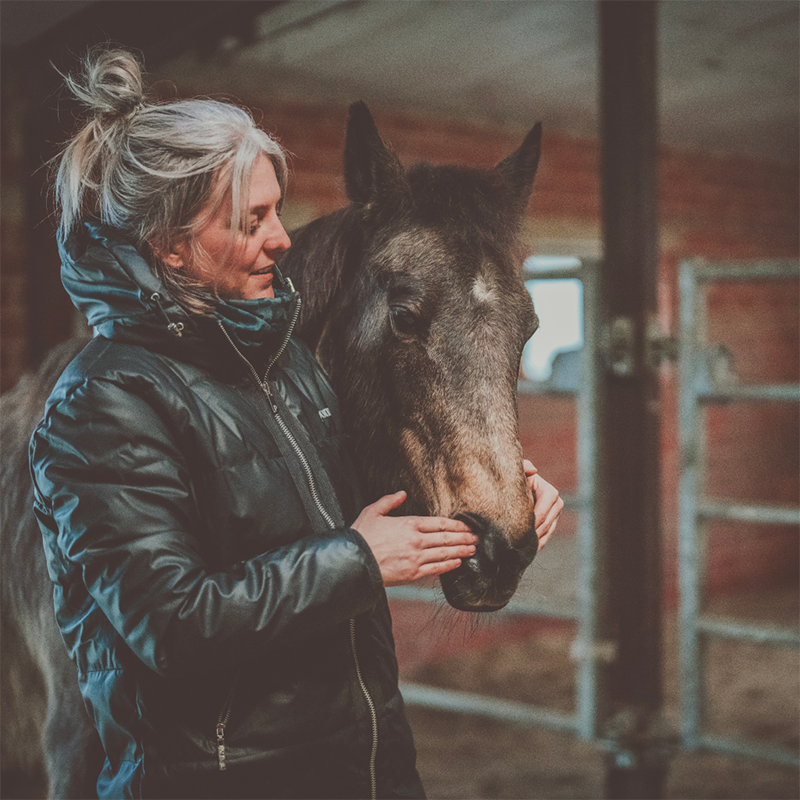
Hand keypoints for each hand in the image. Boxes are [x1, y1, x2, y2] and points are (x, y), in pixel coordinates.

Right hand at [351, 491, 476, 586]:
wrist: (353, 562)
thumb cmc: (361, 536)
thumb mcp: (372, 511)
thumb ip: (389, 501)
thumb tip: (402, 493)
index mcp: (409, 524)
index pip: (439, 523)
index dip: (456, 525)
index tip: (467, 526)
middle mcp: (416, 541)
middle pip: (446, 538)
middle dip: (464, 538)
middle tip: (476, 538)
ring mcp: (416, 558)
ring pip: (444, 553)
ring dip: (461, 551)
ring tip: (473, 549)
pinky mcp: (412, 574)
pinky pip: (436, 569)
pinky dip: (449, 565)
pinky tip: (458, 563)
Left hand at [524, 460, 562, 550]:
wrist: (518, 483)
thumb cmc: (517, 476)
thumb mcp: (518, 470)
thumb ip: (523, 467)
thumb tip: (534, 471)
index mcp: (550, 492)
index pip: (541, 513)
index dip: (530, 524)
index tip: (515, 533)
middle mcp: (557, 503)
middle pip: (545, 525)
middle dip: (531, 535)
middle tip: (515, 545)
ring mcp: (556, 514)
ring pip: (547, 532)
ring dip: (535, 542)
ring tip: (520, 550)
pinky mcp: (553, 522)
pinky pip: (547, 536)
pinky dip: (538, 543)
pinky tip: (527, 550)